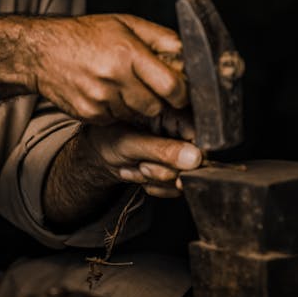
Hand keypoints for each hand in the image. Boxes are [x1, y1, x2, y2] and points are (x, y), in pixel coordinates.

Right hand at [32, 13, 188, 124]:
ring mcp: (100, 99)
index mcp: (128, 53)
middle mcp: (114, 78)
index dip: (182, 93)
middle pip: (156, 106)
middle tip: (149, 85)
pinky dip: (117, 109)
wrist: (41, 51)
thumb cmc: (85, 34)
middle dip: (159, 99)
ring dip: (137, 105)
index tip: (181, 91)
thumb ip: (160, 37)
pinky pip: (117, 119)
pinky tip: (106, 92)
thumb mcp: (125, 23)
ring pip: (137, 115)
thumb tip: (188, 53)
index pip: (171, 87)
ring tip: (123, 85)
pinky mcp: (89, 114)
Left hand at [80, 121, 202, 197]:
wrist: (96, 153)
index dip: (192, 155)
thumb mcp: (129, 143)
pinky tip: (140, 173)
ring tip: (137, 166)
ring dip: (158, 179)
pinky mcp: (174, 166)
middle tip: (143, 164)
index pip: (201, 135)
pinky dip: (156, 186)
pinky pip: (176, 186)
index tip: (175, 165)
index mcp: (171, 110)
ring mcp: (178, 148)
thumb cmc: (106, 138)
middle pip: (195, 160)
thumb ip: (161, 150)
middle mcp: (178, 128)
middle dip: (165, 170)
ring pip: (185, 176)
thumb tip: (194, 158)